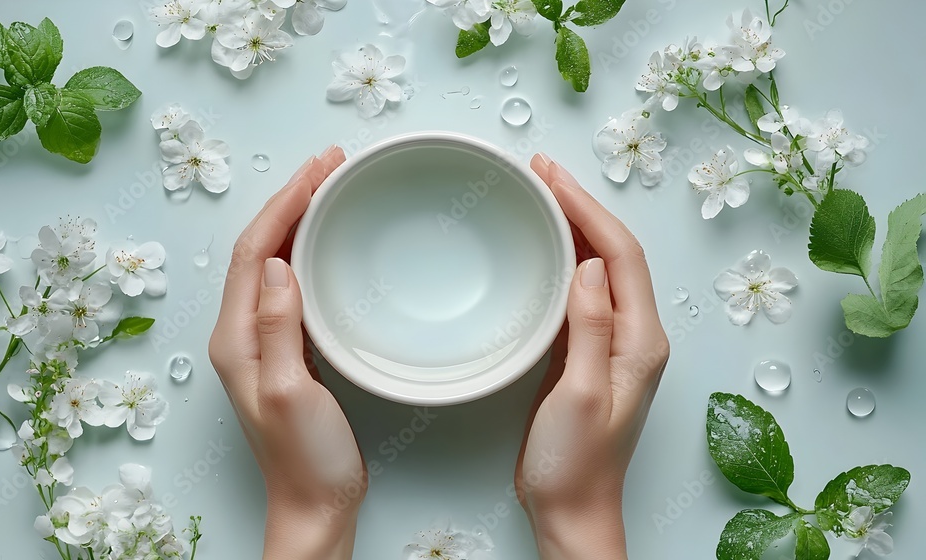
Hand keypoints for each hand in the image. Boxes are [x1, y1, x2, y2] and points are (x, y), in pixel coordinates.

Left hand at [209, 146, 365, 559]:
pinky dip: (311, 254)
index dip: (283, 204)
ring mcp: (265, 341)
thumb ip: (279, 327)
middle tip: (330, 164)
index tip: (317, 169)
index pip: (252, 252)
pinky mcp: (290, 351)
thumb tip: (276, 263)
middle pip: (260, 249)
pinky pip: (294, 287)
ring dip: (300, 221)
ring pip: (277, 263)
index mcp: (236, 337)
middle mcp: (243, 332)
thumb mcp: (289, 391)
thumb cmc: (305, 456)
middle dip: (291, 200)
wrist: (315, 502)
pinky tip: (331, 244)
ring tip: (331, 188)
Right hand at [515, 154, 669, 558]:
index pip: (621, 255)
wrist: (572, 509)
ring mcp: (612, 343)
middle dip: (580, 205)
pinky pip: (579, 292)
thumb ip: (590, 330)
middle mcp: (634, 335)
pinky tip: (539, 248)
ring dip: (571, 226)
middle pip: (614, 252)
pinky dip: (560, 260)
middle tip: (539, 170)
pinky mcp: (588, 354)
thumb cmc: (575, 464)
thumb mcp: (578, 396)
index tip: (551, 176)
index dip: (588, 209)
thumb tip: (589, 266)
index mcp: (641, 341)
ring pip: (598, 267)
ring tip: (538, 193)